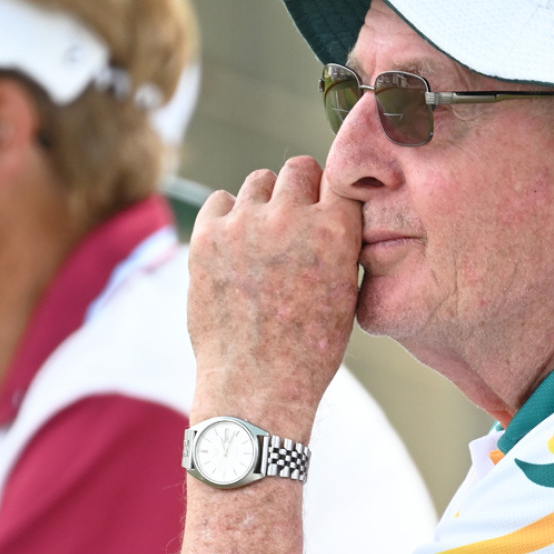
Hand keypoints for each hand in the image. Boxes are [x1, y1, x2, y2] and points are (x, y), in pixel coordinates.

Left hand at [186, 156, 362, 434]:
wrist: (256, 385)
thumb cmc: (309, 349)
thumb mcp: (347, 294)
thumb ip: (342, 245)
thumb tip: (332, 212)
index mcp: (336, 231)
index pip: (340, 178)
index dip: (333, 193)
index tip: (327, 208)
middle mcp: (291, 217)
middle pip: (298, 168)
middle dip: (301, 190)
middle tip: (295, 222)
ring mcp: (245, 224)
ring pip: (259, 181)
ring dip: (265, 202)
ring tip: (264, 238)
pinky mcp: (207, 236)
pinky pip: (220, 201)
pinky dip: (228, 217)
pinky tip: (235, 248)